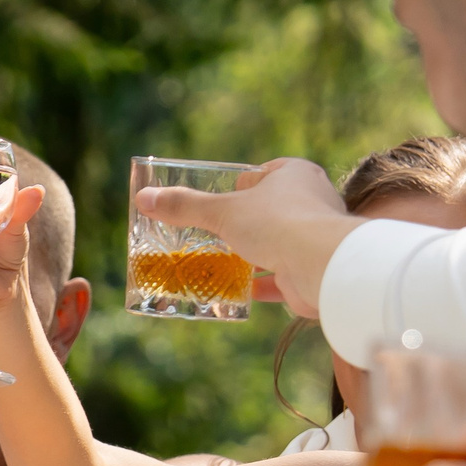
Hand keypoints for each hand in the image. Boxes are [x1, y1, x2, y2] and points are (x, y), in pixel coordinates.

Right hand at [132, 157, 348, 318]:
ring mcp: (316, 236)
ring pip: (279, 243)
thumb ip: (185, 206)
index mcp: (296, 174)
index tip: (222, 200)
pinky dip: (264, 283)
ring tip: (225, 262)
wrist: (321, 266)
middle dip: (246, 223)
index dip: (242, 185)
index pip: (263, 173)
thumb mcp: (222, 213)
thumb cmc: (276, 224)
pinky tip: (243, 291)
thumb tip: (144, 198)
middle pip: (271, 209)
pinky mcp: (315, 268)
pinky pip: (284, 274)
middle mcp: (312, 201)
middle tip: (218, 234)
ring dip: (254, 254)